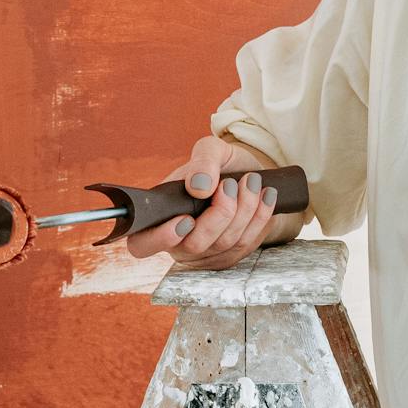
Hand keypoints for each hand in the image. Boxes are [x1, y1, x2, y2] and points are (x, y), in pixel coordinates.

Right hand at [124, 135, 276, 268]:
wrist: (252, 176)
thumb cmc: (223, 166)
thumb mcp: (212, 150)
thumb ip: (203, 160)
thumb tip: (197, 186)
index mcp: (160, 216)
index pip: (142, 243)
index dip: (160, 238)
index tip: (186, 219)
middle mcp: (178, 241)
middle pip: (194, 244)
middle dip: (220, 213)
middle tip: (231, 184)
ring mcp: (204, 254)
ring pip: (224, 244)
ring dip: (244, 210)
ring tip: (251, 182)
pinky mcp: (229, 257)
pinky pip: (245, 245)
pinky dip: (259, 218)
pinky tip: (265, 197)